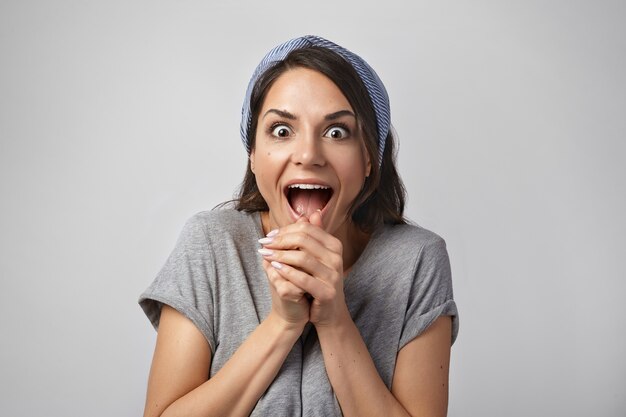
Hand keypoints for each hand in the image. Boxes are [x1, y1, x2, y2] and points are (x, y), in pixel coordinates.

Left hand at [259, 211, 349, 326]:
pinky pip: (302, 279)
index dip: (285, 230)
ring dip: (279, 255)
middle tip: (264, 243)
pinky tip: (274, 268)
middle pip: (304, 240)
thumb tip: (310, 214)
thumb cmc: (319, 281)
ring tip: (265, 255)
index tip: (270, 235)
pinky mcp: (327, 293)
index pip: (307, 229)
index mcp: (334, 246)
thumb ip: (313, 236)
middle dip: (280, 240)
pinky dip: (286, 272)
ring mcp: (333, 276)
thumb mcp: (317, 256)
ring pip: (302, 258)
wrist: (329, 312)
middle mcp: (337, 258)